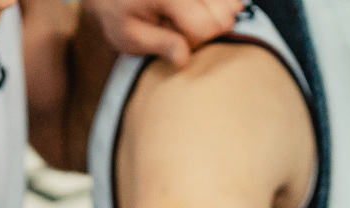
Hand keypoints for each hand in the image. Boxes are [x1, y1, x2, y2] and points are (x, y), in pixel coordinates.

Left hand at [84, 0, 242, 64]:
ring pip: (230, 7)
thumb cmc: (119, 15)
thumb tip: (185, 60)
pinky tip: (195, 12)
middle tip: (177, 28)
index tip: (172, 39)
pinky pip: (229, 0)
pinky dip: (215, 8)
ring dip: (211, 18)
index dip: (193, 41)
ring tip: (183, 18)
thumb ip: (160, 45)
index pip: (205, 27)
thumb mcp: (129, 36)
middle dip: (205, 31)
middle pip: (223, 18)